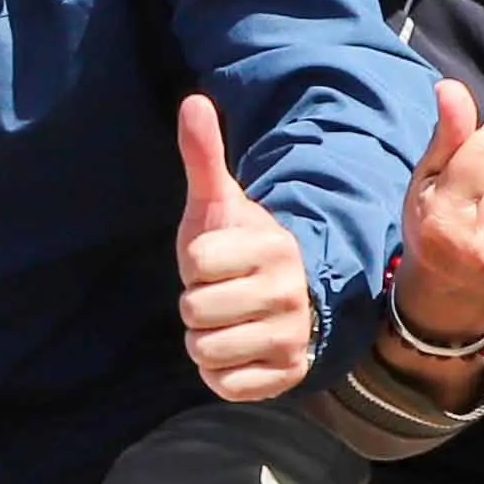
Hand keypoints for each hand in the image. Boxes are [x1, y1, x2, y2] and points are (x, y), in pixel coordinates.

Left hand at [172, 97, 315, 401]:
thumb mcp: (219, 203)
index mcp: (273, 246)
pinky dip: (220, 373)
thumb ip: (203, 156)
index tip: (218, 260)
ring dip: (204, 339)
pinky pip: (225, 384)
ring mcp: (290, 337)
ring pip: (205, 349)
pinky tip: (238, 351)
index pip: (197, 262)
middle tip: (221, 294)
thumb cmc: (240, 249)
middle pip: (195, 309)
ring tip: (228, 321)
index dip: (196, 263)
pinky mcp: (285, 376)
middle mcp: (288, 293)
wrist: (288, 298)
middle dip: (196, 303)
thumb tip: (193, 100)